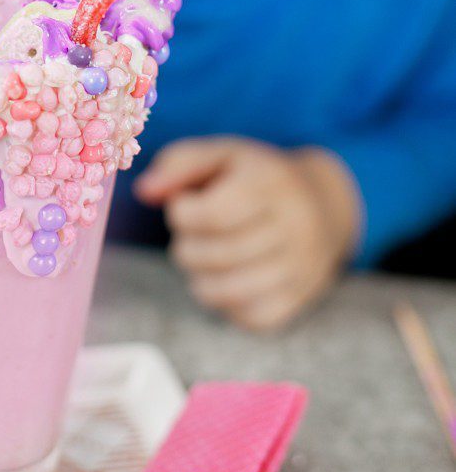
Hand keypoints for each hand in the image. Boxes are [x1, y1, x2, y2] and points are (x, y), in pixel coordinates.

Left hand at [134, 136, 359, 331]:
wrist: (327, 204)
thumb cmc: (258, 176)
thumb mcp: (222, 154)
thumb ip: (179, 165)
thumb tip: (144, 192)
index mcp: (270, 184)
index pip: (214, 215)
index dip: (183, 215)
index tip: (184, 207)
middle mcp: (293, 226)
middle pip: (217, 256)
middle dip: (187, 246)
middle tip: (192, 234)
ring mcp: (301, 267)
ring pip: (229, 292)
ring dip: (201, 278)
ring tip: (205, 257)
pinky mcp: (301, 298)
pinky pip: (250, 317)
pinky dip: (227, 304)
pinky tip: (228, 278)